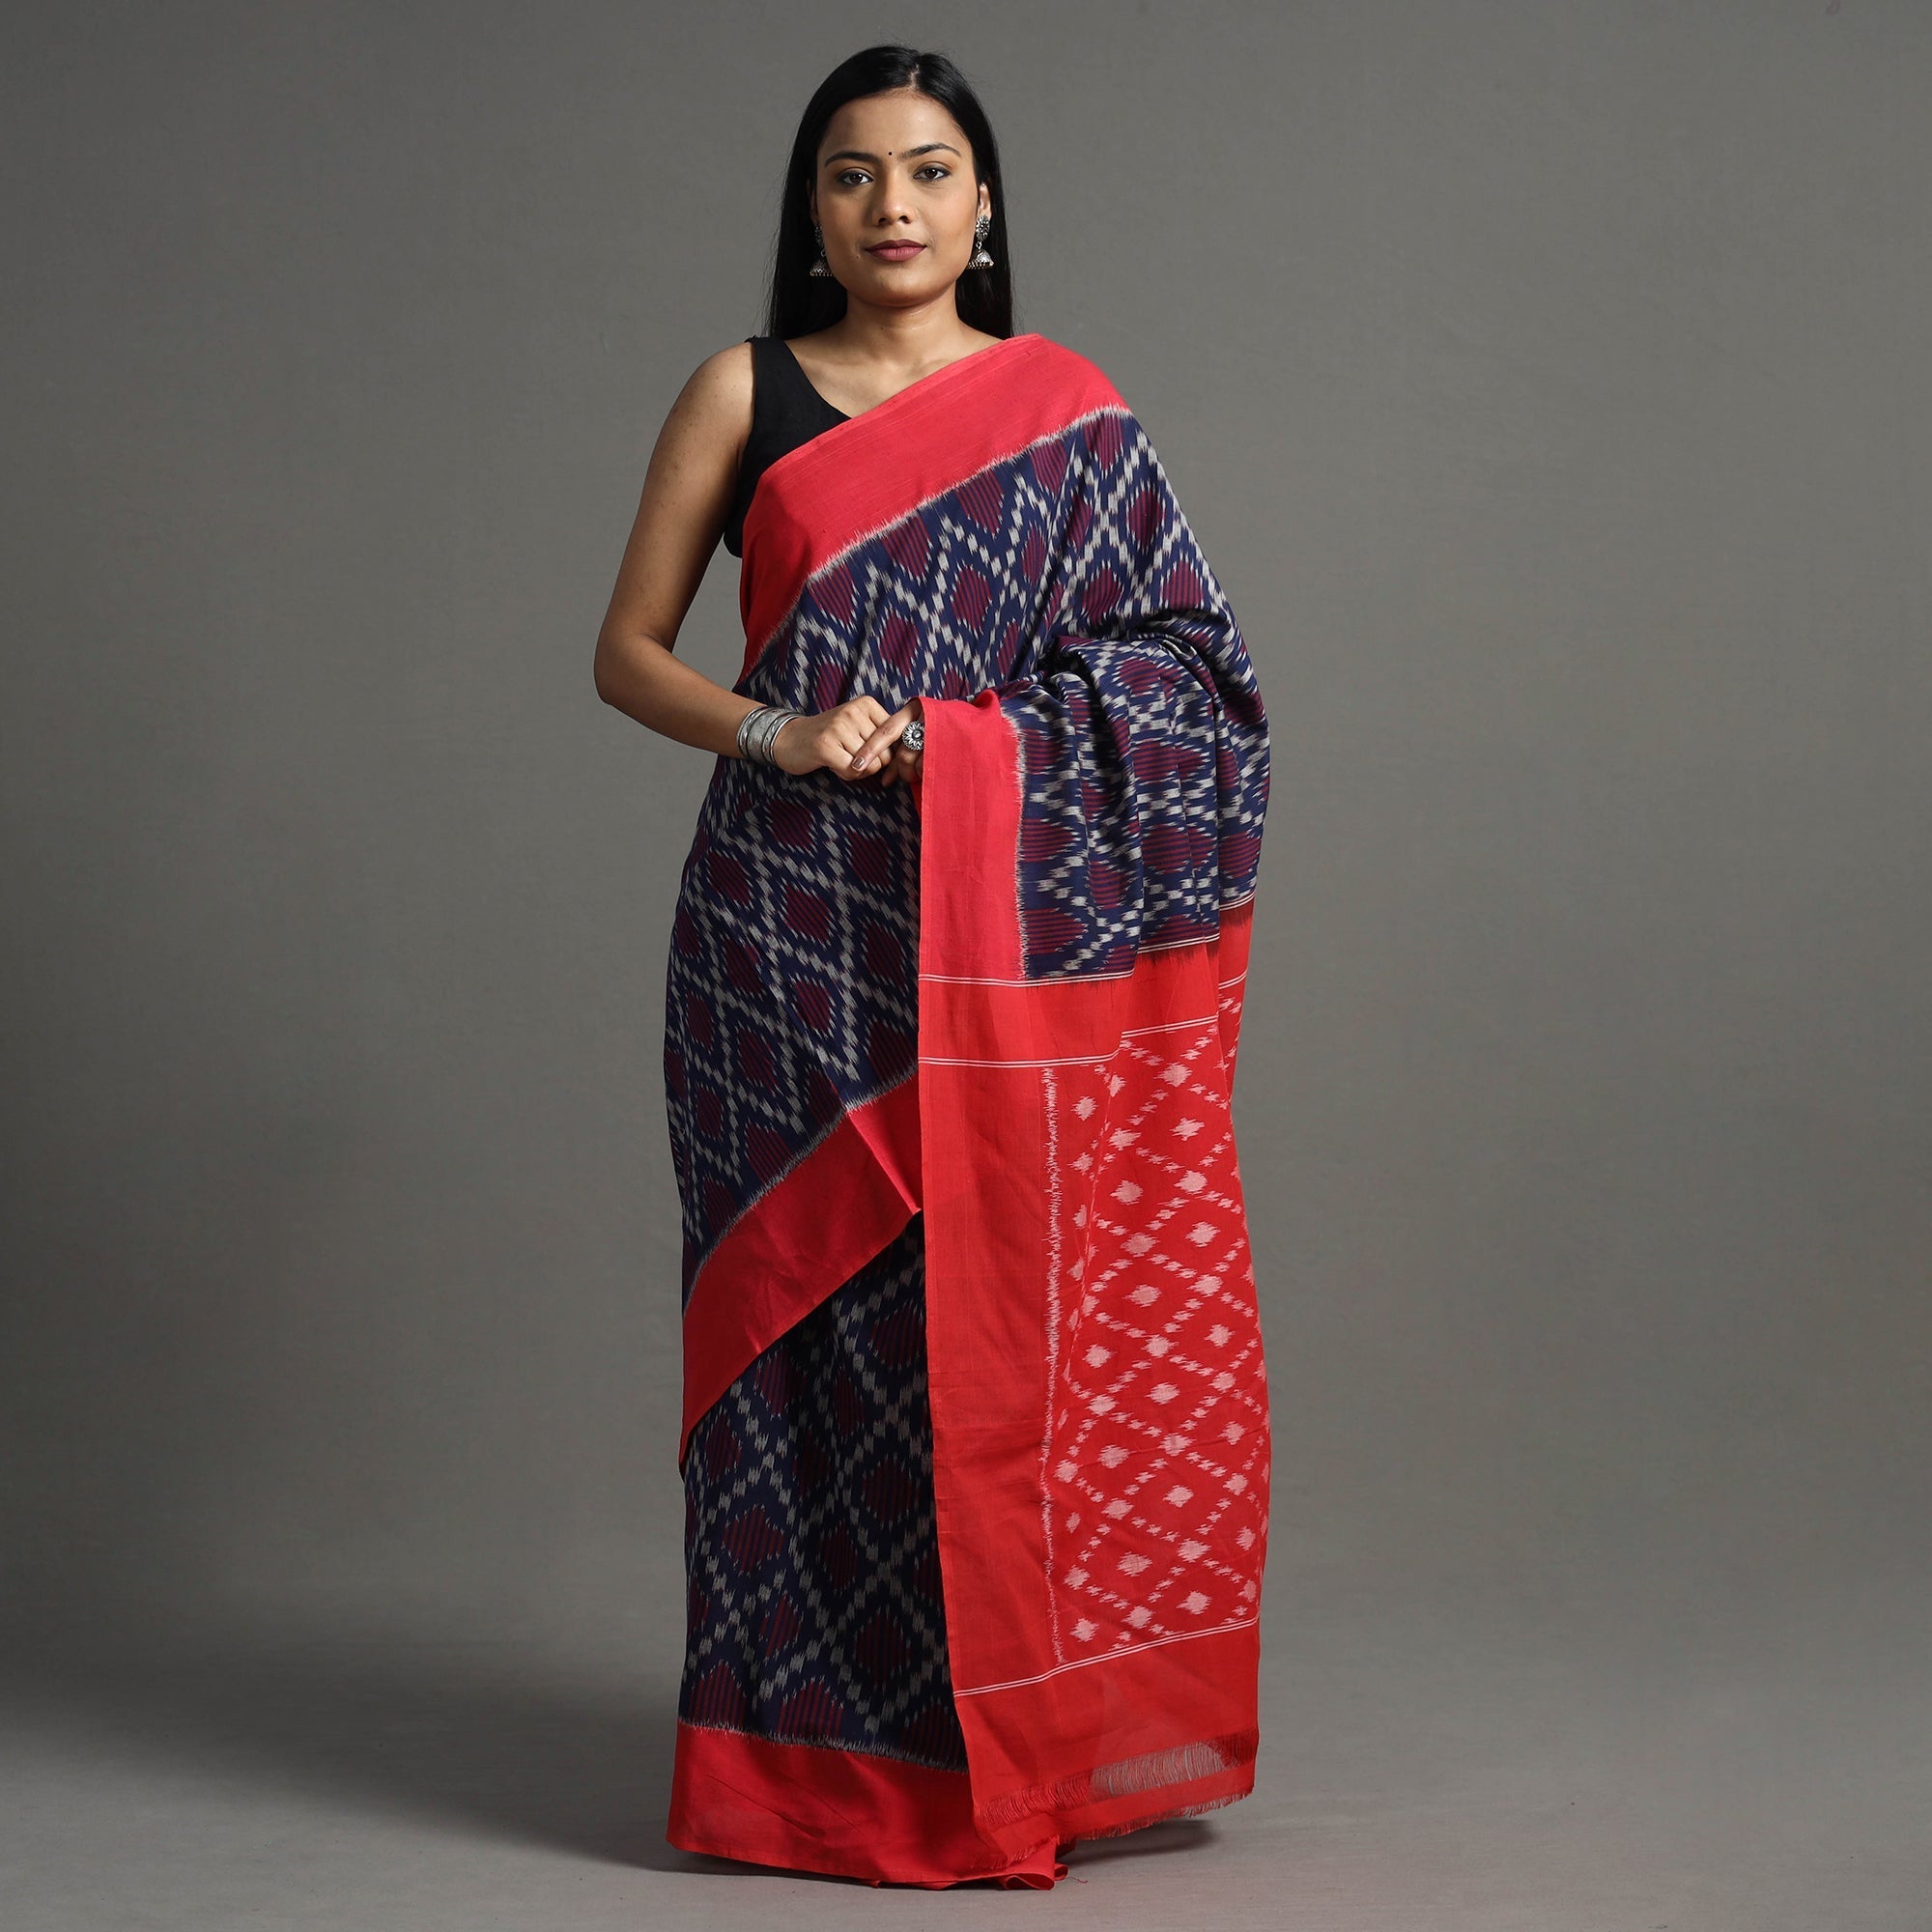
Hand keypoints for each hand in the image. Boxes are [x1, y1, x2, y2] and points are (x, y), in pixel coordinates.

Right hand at [767, 694, 923, 786]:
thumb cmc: (829, 736)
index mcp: (867, 704)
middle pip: (885, 754)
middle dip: (872, 765)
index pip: (896, 737)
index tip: (873, 756)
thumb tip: (905, 757)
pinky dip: (846, 775)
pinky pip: (853, 771)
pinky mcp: (826, 745)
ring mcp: (839, 727)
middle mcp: (854, 711)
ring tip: (840, 758)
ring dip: (857, 770)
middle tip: (851, 757)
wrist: (789, 738)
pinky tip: (834, 765)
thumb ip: (881, 736)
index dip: (889, 755)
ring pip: (871, 765)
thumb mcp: (857, 726)